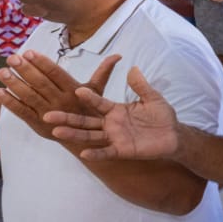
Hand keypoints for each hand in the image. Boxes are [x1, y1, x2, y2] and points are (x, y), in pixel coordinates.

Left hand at [0, 51, 120, 142]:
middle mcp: (61, 101)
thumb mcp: (100, 91)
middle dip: (25, 69)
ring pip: (29, 97)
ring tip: (2, 72)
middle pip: (40, 83)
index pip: (56, 73)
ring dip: (14, 84)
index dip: (42, 62)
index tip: (29, 52)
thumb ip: (104, 72)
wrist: (90, 142)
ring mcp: (49, 114)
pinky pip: (22, 113)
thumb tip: (117, 56)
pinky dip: (10, 103)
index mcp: (75, 90)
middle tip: (12, 58)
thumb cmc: (93, 112)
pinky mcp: (39, 126)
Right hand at [43, 66, 181, 159]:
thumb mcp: (152, 98)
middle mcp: (110, 124)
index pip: (98, 102)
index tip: (77, 90)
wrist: (174, 135)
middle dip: (68, 118)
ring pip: (90, 136)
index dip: (89, 97)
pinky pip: (106, 152)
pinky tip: (84, 153)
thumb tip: (132, 67)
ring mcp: (114, 138)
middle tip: (48, 114)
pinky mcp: (122, 151)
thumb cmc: (162, 116)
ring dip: (74, 134)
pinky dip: (96, 153)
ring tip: (56, 131)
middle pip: (85, 120)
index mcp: (115, 109)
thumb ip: (141, 85)